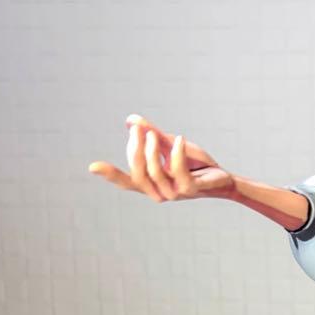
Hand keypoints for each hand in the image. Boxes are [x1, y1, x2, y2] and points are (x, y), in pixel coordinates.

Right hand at [88, 114, 234, 201]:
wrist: (222, 177)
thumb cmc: (195, 164)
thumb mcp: (169, 145)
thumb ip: (151, 134)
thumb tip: (130, 121)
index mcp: (152, 184)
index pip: (128, 182)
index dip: (111, 175)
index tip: (92, 167)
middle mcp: (160, 192)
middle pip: (138, 173)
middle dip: (135, 149)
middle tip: (140, 129)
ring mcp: (176, 193)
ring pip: (155, 172)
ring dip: (152, 149)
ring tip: (155, 133)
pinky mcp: (191, 190)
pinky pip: (178, 171)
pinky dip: (176, 153)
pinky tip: (179, 139)